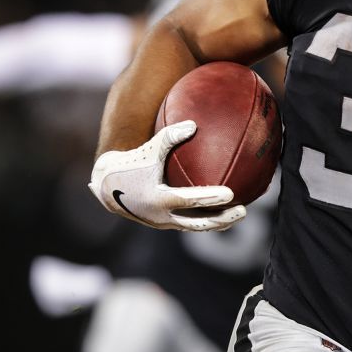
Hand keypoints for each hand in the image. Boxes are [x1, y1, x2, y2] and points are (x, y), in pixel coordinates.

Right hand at [88, 121, 245, 230]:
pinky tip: (222, 210)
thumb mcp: (148, 149)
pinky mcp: (164, 223)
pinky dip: (206, 219)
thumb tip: (193, 124)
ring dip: (218, 223)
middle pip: (198, 223)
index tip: (232, 194)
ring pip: (195, 227)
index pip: (190, 201)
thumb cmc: (131, 163)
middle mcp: (162, 216)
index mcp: (158, 199)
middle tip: (244, 210)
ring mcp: (163, 223)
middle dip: (222, 219)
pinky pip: (189, 223)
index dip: (211, 198)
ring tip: (238, 215)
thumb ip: (170, 136)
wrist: (107, 186)